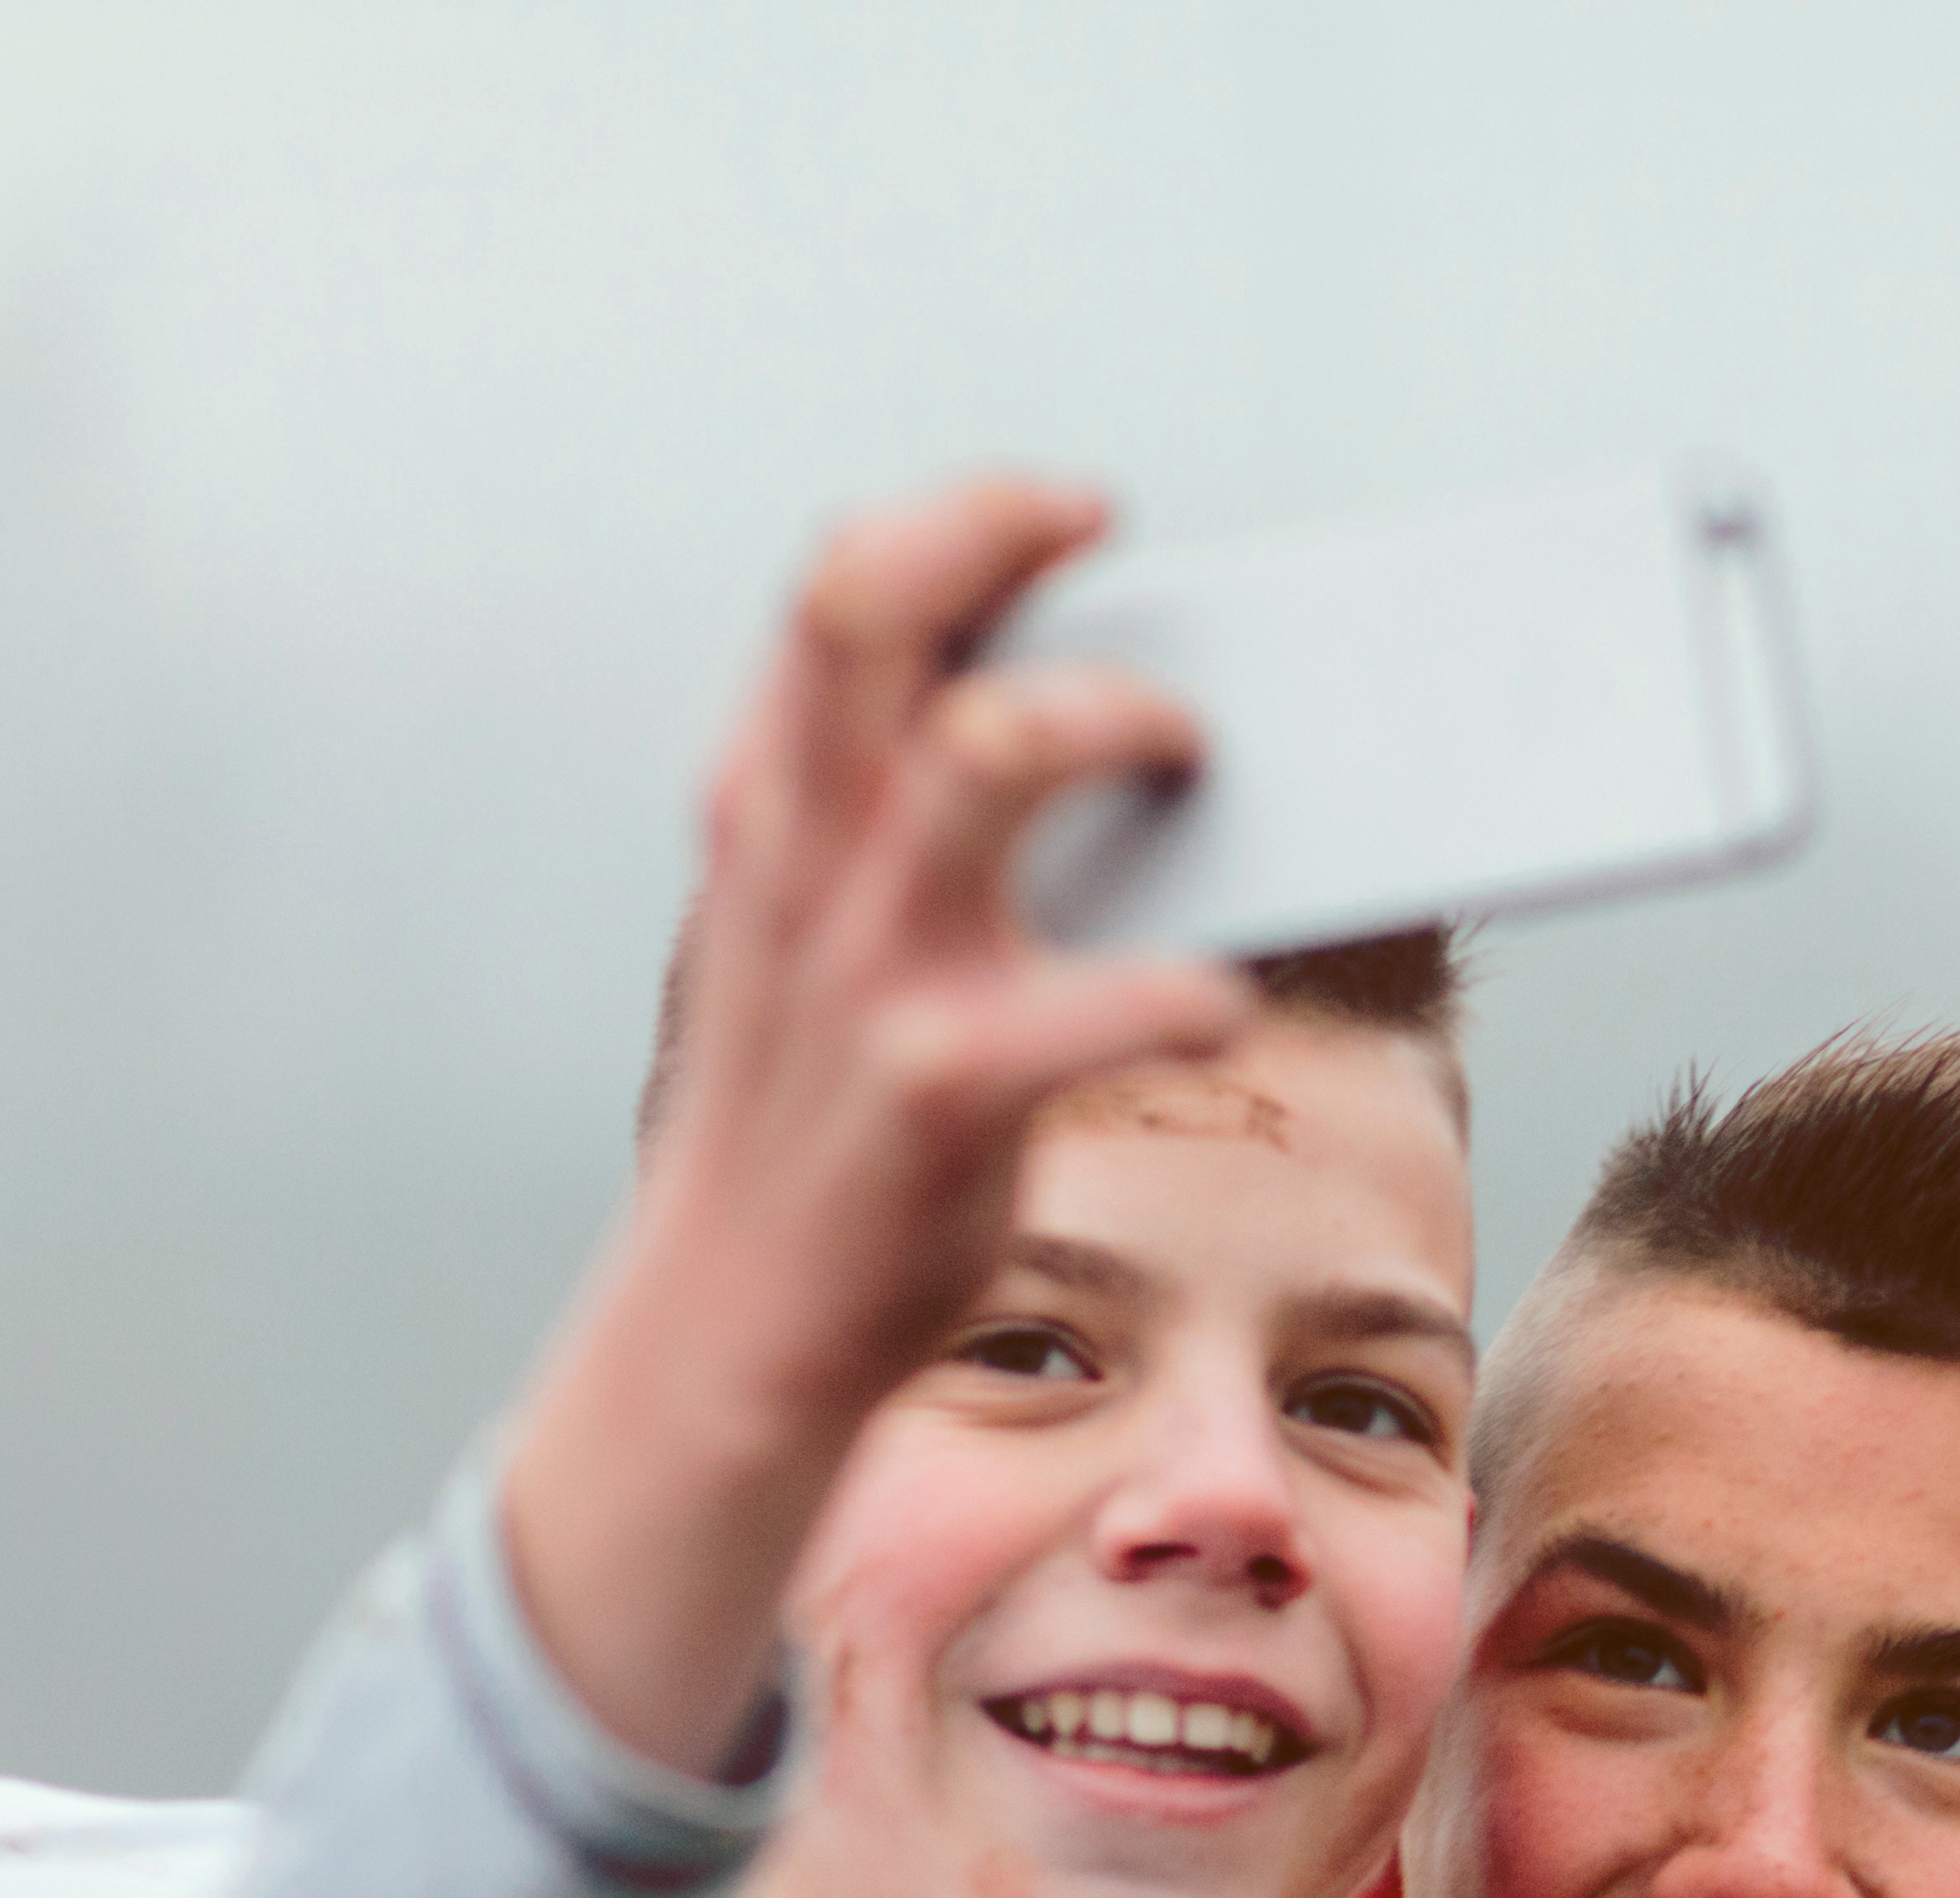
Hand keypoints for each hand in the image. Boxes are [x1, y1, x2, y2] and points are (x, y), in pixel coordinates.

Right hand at [502, 476, 1255, 1771]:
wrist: (735, 1323)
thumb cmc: (811, 1116)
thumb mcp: (803, 936)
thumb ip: (882, 821)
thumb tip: (1055, 716)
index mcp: (768, 813)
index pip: (837, 594)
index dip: (960, 522)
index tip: (1068, 512)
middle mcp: (806, 863)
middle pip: (876, 613)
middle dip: (1000, 535)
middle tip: (1116, 547)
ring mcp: (872, 968)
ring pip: (994, 752)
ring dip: (1121, 718)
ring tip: (1195, 751)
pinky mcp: (950, 1089)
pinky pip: (1113, 996)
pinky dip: (1194, 983)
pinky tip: (1225, 996)